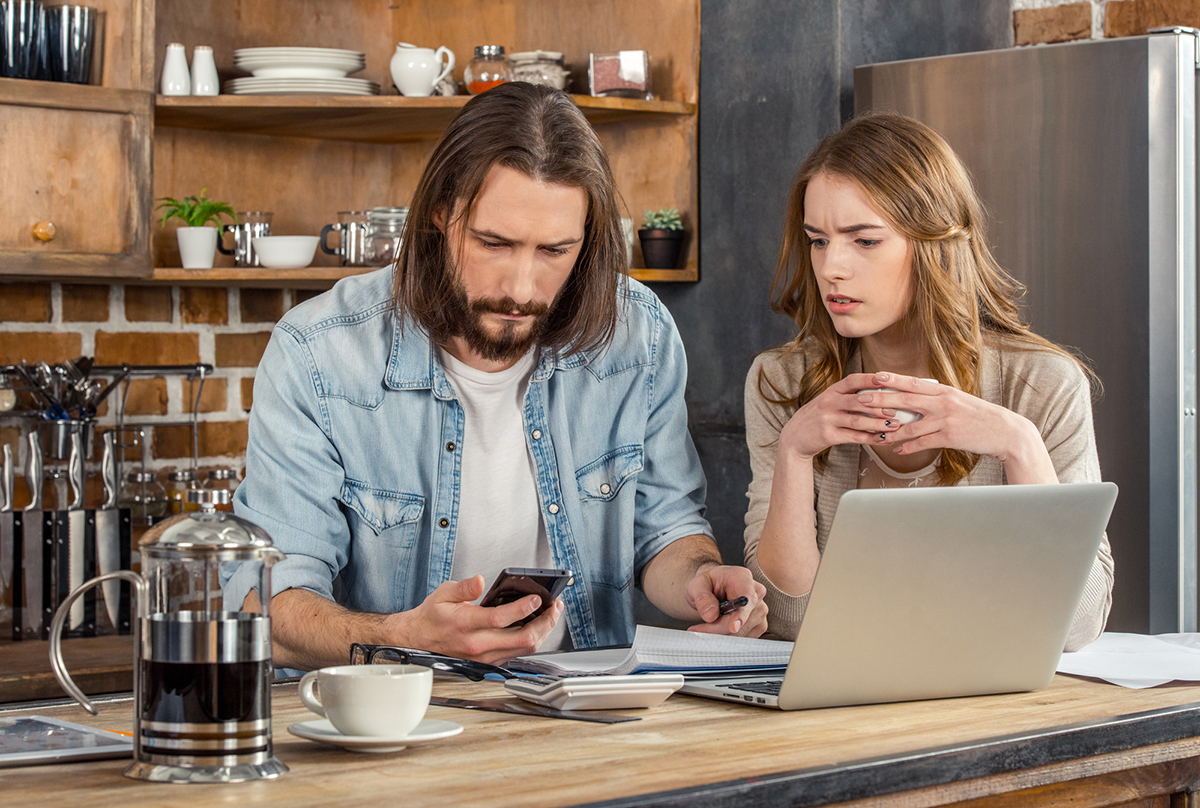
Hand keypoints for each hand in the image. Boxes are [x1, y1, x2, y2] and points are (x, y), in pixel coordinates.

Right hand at [388, 575, 562, 664]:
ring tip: (551, 615)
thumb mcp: (444, 593)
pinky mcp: (488, 661)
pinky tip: (537, 626)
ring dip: (542, 632)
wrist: (418, 640)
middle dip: (544, 622)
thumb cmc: (432, 616)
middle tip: (555, 607)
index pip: (500, 619)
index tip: (537, 598)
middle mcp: (478, 644)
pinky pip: (516, 653)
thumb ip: (464, 588)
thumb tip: (480, 581)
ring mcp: (484, 656)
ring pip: (523, 648)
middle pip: (521, 638)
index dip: (522, 608)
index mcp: (466, 624)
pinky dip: (531, 639)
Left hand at [684, 564, 767, 637]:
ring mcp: (759, 610)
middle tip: (697, 630)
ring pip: (742, 632)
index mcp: (743, 578)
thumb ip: (702, 597)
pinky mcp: (759, 624)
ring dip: (720, 635)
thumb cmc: (708, 584)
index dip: (741, 615)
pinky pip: (744, 638)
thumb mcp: (697, 585)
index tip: (733, 628)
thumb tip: (711, 615)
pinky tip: (716, 630)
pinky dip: (727, 639)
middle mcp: (756, 593)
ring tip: (704, 627)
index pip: (747, 598)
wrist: (714, 588)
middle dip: (717, 629)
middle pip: (742, 620)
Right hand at [778, 372, 902, 460]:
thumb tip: (878, 393)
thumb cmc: (817, 417)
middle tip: (897, 408)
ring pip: (857, 421)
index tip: (887, 379)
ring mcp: (827, 419)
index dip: (869, 379)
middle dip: (879, 405)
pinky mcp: (828, 436)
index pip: (852, 381)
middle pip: (858, 401)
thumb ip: (847, 396)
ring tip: (894, 426)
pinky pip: (853, 437)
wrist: (795, 437)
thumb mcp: (828, 401)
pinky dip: (870, 439)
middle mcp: (829, 403)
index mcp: (831, 392)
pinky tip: (882, 439)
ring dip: (878, 424)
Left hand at [856, 373, 1056, 482]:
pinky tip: (896, 449)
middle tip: (861, 400)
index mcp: (944, 391)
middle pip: (906, 400)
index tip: (874, 376)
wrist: (1006, 431)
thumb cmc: (979, 416)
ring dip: (890, 430)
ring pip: (910, 425)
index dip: (893, 379)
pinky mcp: (949, 437)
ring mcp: (946, 420)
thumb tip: (916, 396)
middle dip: (881, 400)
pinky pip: (923, 442)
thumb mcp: (959, 401)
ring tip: (873, 432)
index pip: (913, 383)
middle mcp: (943, 402)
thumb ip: (937, 398)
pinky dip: (907, 446)